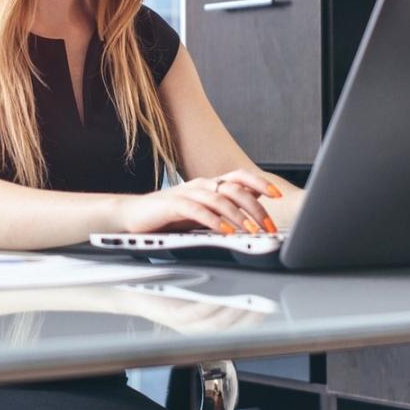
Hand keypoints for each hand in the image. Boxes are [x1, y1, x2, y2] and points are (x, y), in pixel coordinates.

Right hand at [115, 170, 282, 234]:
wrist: (132, 216)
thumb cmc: (168, 216)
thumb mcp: (201, 212)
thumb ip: (222, 210)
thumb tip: (251, 213)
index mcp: (209, 184)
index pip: (240, 177)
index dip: (259, 183)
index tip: (276, 195)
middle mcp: (200, 185)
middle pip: (234, 189)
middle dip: (254, 208)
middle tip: (266, 227)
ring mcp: (186, 193)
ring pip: (219, 200)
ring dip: (238, 217)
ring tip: (250, 232)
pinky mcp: (173, 205)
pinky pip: (197, 211)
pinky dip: (213, 221)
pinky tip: (224, 231)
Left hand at [118, 292, 267, 333]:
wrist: (132, 288)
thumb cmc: (166, 285)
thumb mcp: (196, 288)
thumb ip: (219, 287)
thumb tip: (245, 276)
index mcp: (205, 325)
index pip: (238, 328)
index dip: (257, 320)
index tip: (273, 306)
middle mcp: (197, 330)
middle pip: (232, 328)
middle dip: (252, 317)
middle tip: (267, 302)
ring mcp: (185, 325)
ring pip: (217, 323)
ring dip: (235, 311)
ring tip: (250, 298)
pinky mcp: (173, 316)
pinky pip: (197, 313)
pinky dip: (212, 305)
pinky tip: (222, 295)